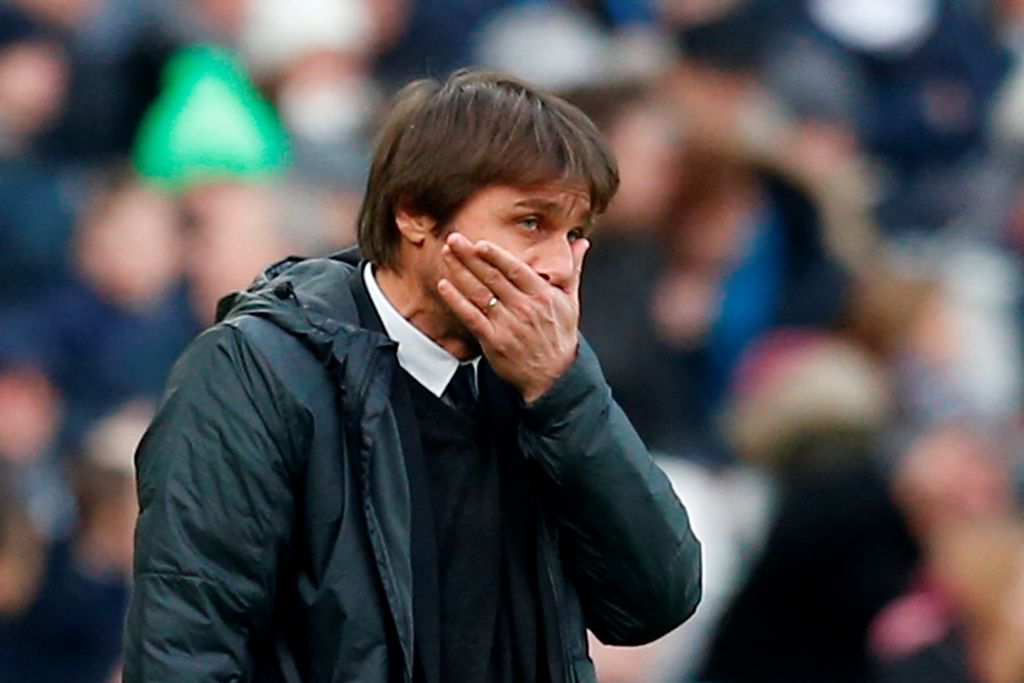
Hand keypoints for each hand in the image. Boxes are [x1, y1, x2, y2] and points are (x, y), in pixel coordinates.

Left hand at [437, 232, 587, 402]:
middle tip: (453, 238)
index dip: (496, 255)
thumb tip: (581, 242)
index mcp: (543, 295)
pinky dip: (456, 300)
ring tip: (446, 254)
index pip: (516, 269)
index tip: (479, 242)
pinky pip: (471, 317)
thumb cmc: (560, 335)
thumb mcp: (571, 301)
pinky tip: (444, 285)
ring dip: (460, 271)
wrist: (554, 375)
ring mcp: (508, 325)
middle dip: (470, 256)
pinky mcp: (494, 341)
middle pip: (492, 277)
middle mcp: (524, 308)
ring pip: (479, 293)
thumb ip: (573, 269)